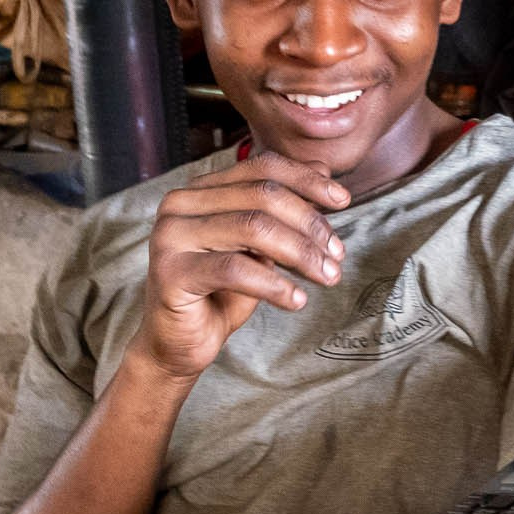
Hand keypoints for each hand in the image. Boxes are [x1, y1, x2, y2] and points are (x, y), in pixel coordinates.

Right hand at [132, 153, 350, 382]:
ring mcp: (170, 236)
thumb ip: (282, 212)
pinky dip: (274, 284)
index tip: (342, 202)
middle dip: (309, 224)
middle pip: (261, 196)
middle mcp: (179, 204)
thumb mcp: (258, 248)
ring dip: (300, 253)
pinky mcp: (171, 272)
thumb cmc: (219, 295)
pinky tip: (296, 300)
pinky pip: (235, 269)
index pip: (261, 167)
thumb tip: (325, 172)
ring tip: (327, 276)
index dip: (306, 180)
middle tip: (337, 254)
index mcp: (200, 190)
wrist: (178, 345)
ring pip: (252, 228)